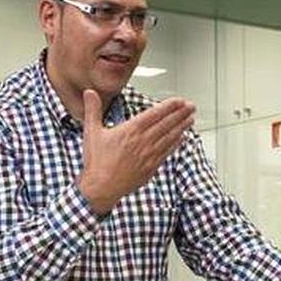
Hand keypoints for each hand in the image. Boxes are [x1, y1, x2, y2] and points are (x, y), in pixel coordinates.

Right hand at [77, 89, 195, 214]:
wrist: (101, 188)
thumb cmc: (96, 162)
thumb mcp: (92, 132)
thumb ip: (93, 110)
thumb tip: (89, 92)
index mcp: (130, 131)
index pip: (155, 114)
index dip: (169, 106)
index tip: (179, 100)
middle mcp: (142, 142)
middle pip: (166, 124)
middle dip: (181, 113)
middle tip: (191, 106)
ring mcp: (148, 155)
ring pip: (170, 138)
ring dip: (182, 127)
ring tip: (191, 118)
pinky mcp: (151, 168)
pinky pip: (167, 153)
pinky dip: (176, 144)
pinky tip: (182, 138)